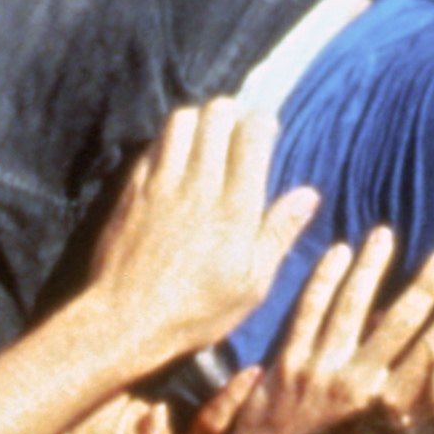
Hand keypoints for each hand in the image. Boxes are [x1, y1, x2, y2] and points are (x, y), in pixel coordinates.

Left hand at [74, 101, 319, 366]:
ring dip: (197, 121)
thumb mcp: (252, 284)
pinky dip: (167, 144)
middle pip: (216, 114)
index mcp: (236, 206)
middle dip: (231, 113)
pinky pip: (152, 146)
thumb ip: (278, 233)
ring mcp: (161, 183)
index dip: (263, 123)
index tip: (266, 134)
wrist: (126, 320)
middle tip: (236, 132)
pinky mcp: (132, 190)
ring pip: (181, 120)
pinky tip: (174, 164)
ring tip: (205, 141)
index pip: (253, 133)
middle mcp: (199, 184)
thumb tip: (308, 194)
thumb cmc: (197, 311)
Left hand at [206, 230, 433, 433]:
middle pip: (397, 324)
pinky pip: (307, 310)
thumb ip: (409, 413)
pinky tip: (339, 252)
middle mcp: (356, 386)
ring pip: (351, 306)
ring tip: (385, 235)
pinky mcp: (286, 363)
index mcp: (384, 411)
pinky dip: (324, 278)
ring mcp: (319, 370)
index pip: (425, 356)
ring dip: (371, 267)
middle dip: (424, 287)